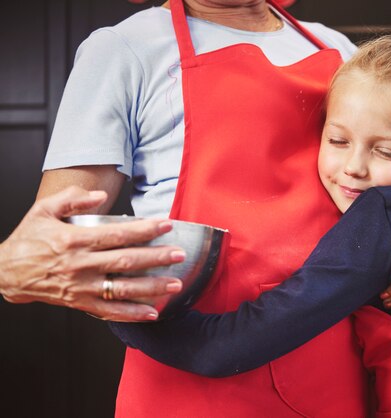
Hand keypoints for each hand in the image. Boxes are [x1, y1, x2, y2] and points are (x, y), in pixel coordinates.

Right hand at [0, 186, 184, 321]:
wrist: (6, 272)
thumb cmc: (28, 240)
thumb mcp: (44, 210)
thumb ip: (73, 198)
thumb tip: (100, 195)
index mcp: (75, 240)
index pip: (117, 234)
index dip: (144, 230)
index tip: (165, 226)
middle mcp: (81, 265)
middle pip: (125, 262)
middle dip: (156, 258)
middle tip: (179, 254)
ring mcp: (81, 287)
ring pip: (122, 289)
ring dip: (151, 288)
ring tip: (175, 284)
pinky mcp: (79, 303)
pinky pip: (109, 311)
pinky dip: (131, 314)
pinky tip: (152, 313)